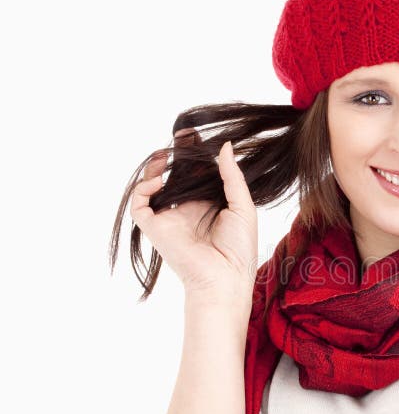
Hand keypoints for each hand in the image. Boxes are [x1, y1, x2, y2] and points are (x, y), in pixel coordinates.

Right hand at [130, 130, 257, 297]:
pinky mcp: (155, 229)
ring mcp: (170, 219)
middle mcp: (187, 210)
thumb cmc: (239, 248)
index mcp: (209, 206)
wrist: (225, 278)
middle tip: (182, 135)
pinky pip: (140, 205)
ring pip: (154, 187)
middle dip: (177, 156)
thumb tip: (224, 146)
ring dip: (155, 169)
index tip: (196, 136)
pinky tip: (159, 181)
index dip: (195, 156)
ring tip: (164, 154)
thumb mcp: (243, 207)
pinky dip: (143, 189)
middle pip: (176, 176)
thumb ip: (232, 176)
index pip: (198, 174)